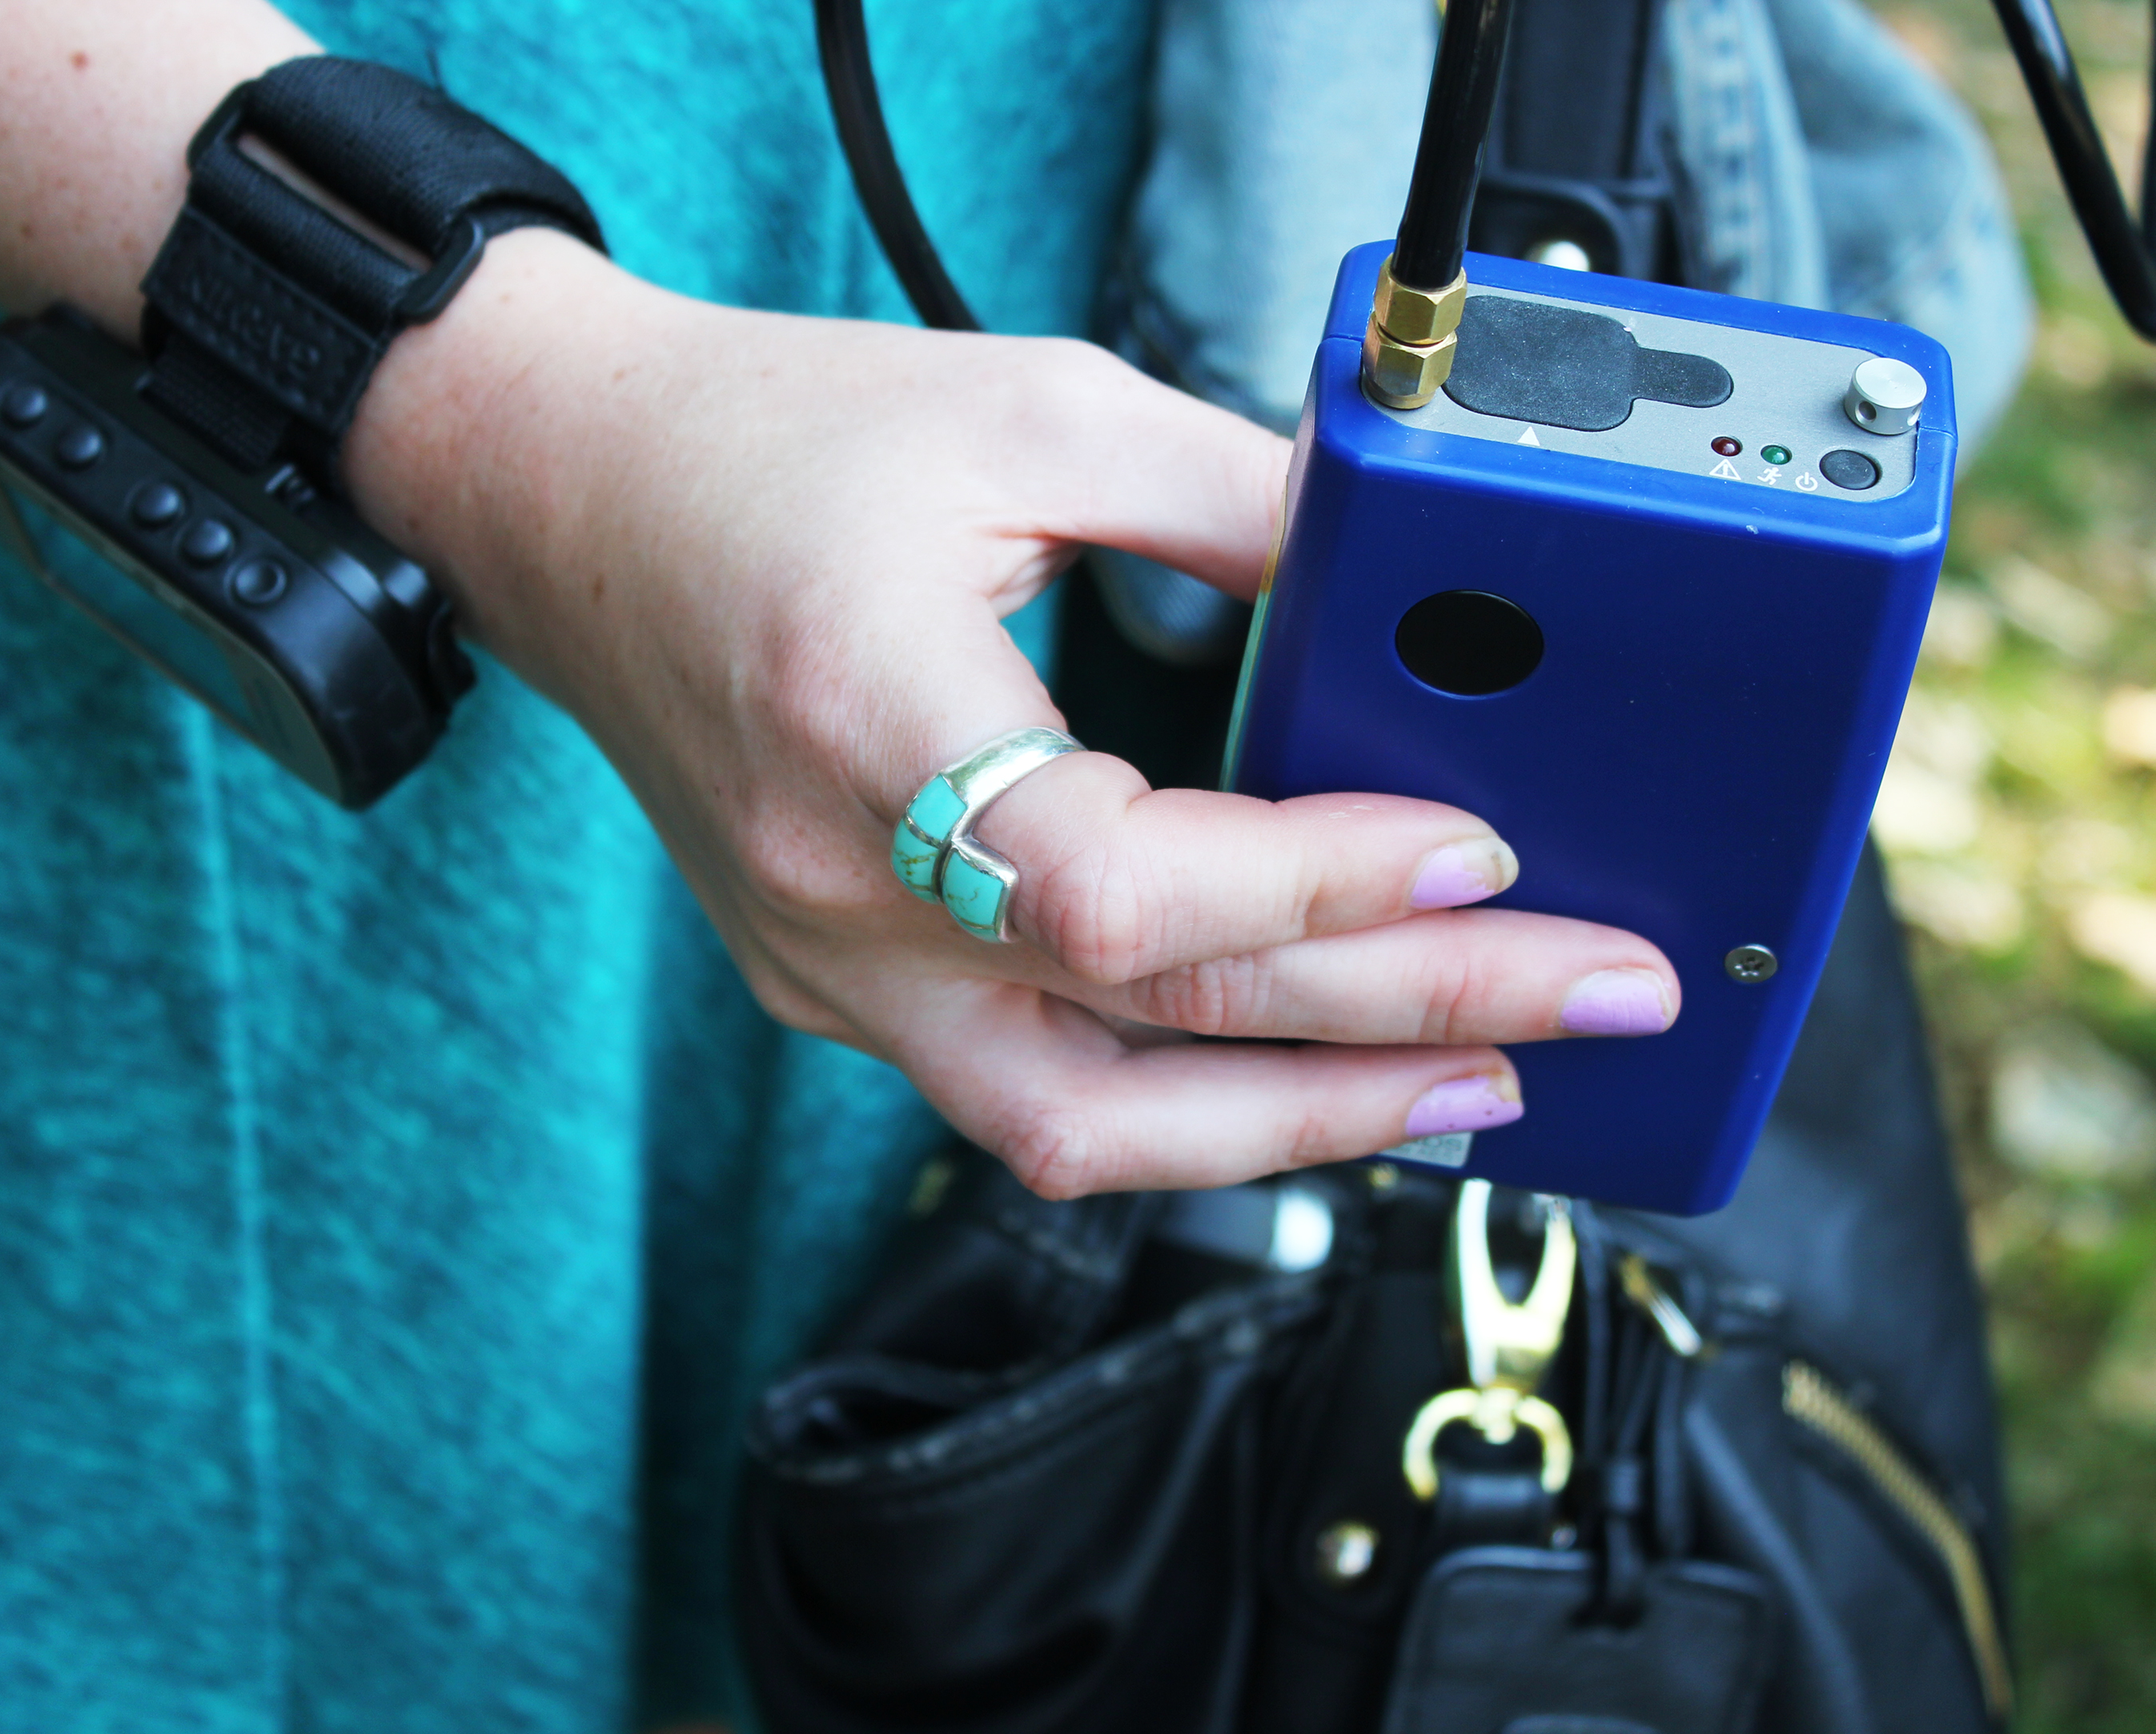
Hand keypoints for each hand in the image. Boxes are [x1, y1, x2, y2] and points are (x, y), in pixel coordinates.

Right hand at [349, 232, 1680, 1197]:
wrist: (567, 499)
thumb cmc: (770, 442)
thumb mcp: (1028, 412)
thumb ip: (1234, 499)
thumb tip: (1408, 582)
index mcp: (866, 721)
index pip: (1118, 891)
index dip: (1318, 895)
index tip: (1483, 857)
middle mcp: (834, 889)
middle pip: (1138, 1039)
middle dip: (1397, 1028)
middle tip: (1589, 1001)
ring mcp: (823, 966)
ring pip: (1075, 1132)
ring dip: (1292, 1128)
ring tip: (1472, 1085)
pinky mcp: (831, 985)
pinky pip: (1025, 1093)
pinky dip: (1182, 1097)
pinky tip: (1301, 1062)